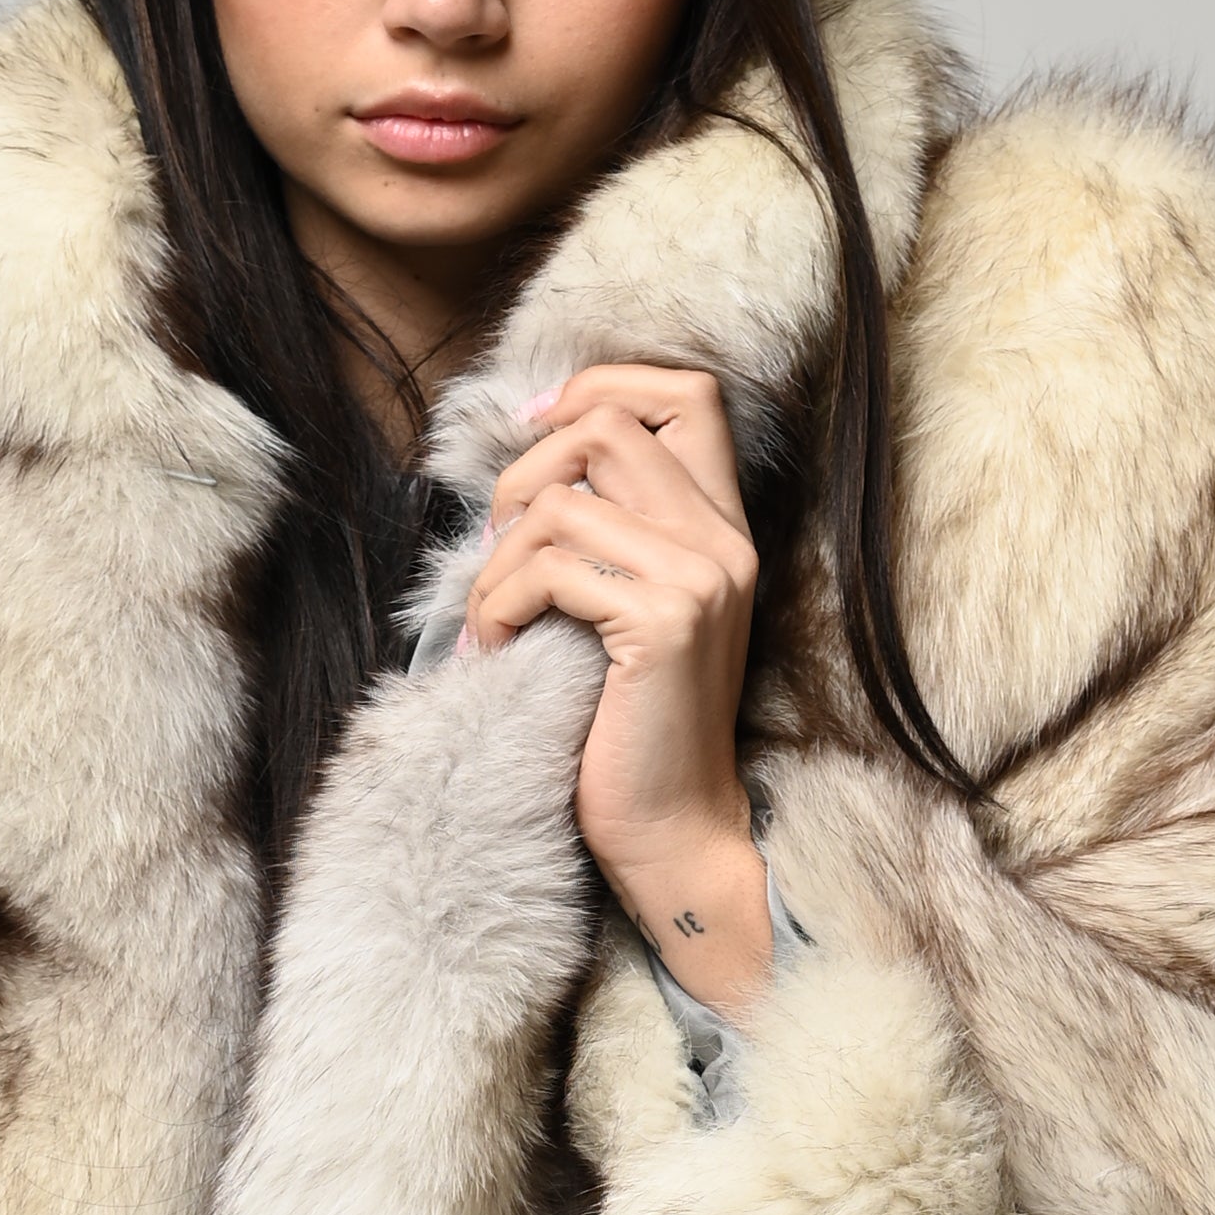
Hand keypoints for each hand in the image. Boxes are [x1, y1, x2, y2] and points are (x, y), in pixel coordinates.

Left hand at [460, 360, 771, 1015]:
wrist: (671, 829)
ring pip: (562, 500)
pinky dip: (498, 606)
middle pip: (606, 427)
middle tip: (495, 554)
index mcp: (722, 527)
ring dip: (497, 561)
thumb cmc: (630, 725)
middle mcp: (724, 540)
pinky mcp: (664, 622)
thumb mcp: (627, 607)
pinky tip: (495, 652)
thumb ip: (608, 530)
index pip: (687, 392)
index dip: (601, 386)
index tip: (534, 431)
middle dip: (520, 478)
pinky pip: (550, 568)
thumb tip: (525, 461)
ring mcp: (701, 577)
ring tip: (490, 620)